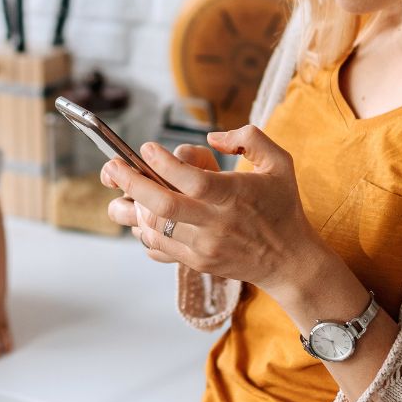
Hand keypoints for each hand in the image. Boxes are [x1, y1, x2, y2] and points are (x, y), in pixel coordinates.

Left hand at [101, 126, 336, 300]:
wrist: (290, 262)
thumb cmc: (283, 207)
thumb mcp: (280, 162)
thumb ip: (249, 138)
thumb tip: (212, 138)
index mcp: (234, 196)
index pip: (192, 180)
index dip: (164, 163)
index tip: (146, 148)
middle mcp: (216, 224)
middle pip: (163, 206)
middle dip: (131, 184)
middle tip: (112, 167)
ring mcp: (204, 247)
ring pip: (155, 229)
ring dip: (132, 208)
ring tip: (120, 190)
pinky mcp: (197, 262)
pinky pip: (158, 247)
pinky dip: (143, 231)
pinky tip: (140, 215)